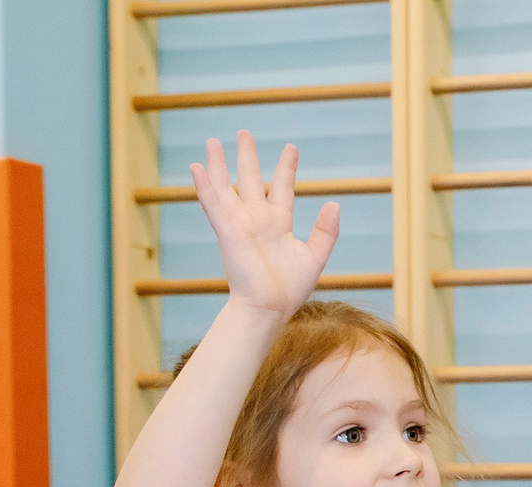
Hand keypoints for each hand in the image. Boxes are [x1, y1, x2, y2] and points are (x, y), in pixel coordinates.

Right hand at [189, 131, 339, 320]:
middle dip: (247, 157)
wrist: (270, 308)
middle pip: (250, 180)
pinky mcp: (227, 231)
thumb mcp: (315, 256)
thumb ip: (326, 231)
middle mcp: (257, 220)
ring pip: (226, 186)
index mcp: (279, 224)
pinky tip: (197, 166)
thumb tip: (334, 203)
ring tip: (212, 141)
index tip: (291, 148)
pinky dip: (204, 185)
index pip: (282, 188)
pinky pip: (213, 203)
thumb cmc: (290, 289)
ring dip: (218, 164)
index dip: (286, 168)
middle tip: (244, 132)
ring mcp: (240, 223)